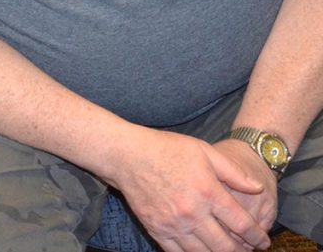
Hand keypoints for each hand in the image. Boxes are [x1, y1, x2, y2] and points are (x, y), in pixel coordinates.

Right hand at [110, 128, 270, 251]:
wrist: (127, 156)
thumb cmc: (166, 149)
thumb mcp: (204, 151)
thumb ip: (234, 172)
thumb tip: (258, 188)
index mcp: (208, 192)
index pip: (241, 224)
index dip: (257, 236)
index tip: (263, 240)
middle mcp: (192, 213)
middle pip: (225, 245)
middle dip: (242, 251)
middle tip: (248, 250)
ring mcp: (173, 224)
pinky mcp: (156, 229)